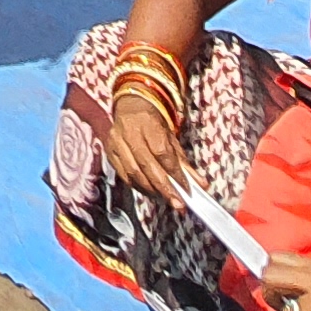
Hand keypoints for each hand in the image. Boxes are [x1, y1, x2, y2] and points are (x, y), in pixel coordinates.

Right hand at [102, 87, 190, 206]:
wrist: (130, 106)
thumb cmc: (154, 123)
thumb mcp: (171, 137)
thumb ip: (184, 162)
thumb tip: (200, 185)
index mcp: (148, 124)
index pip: (162, 153)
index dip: (175, 174)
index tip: (187, 191)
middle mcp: (129, 133)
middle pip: (147, 166)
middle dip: (164, 188)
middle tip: (178, 204)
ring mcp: (116, 142)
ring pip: (134, 173)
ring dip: (151, 190)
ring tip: (166, 199)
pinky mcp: (110, 151)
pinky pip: (124, 175)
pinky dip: (138, 187)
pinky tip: (150, 192)